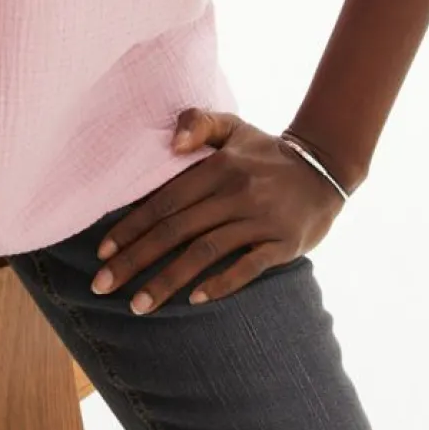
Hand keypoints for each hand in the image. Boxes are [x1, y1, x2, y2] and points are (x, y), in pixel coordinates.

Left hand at [91, 109, 346, 312]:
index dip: (131, 226)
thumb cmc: (265, 151)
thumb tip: (171, 142)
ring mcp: (261, 221)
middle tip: (102, 286)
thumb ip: (197, 123)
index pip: (165, 201)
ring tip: (138, 306)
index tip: (102, 252)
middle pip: (176, 231)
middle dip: (136, 261)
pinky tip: (194, 300)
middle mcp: (237, 193)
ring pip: (205, 252)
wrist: (326, 169)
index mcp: (218, 168)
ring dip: (168, 281)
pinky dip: (221, 283)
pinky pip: (248, 267)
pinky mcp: (284, 244)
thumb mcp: (233, 126)